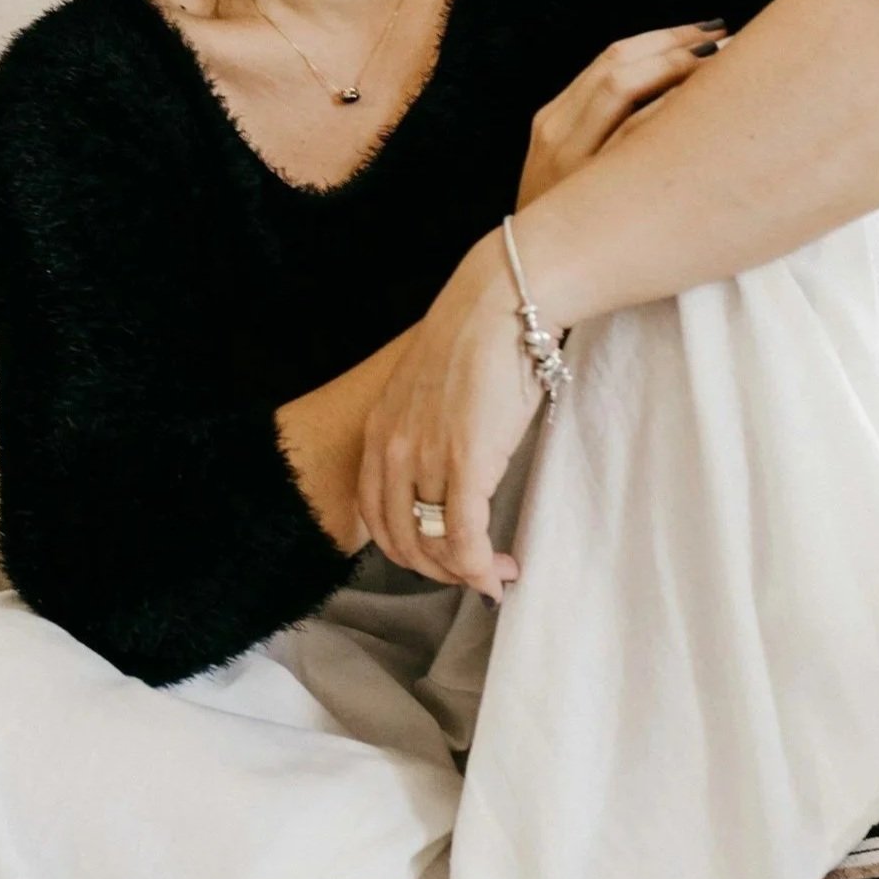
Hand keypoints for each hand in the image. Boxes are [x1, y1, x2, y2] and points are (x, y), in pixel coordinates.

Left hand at [355, 234, 544, 600]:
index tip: (441, 557)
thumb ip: (434, 430)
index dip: (408, 549)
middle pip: (401, 539)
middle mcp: (392, 450)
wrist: (502, 302)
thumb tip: (459, 466)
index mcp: (379, 431)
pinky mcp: (464, 462)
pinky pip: (463, 536)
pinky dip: (480, 566)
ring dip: (466, 572)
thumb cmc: (480, 338)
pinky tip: (500, 571)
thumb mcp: (434, 390)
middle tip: (474, 575)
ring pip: (434, 544)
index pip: (376, 515)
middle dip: (438, 570)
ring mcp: (425, 458)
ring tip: (497, 574)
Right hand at [517, 19, 732, 208]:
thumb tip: (672, 100)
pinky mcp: (584, 186)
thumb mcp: (569, 171)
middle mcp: (557, 131)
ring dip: (677, 68)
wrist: (527, 281)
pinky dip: (668, 110)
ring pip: (623, 87)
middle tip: (731, 39)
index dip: (664, 38)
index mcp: (553, 120)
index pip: (611, 57)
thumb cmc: (567, 228)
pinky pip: (630, 133)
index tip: (708, 33)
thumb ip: (602, 134)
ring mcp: (569, 158)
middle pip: (620, 63)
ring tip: (727, 66)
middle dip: (678, 45)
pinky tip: (707, 108)